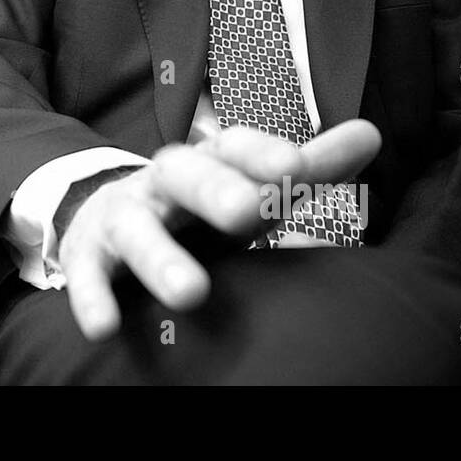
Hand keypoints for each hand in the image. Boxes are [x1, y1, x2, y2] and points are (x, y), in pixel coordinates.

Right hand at [57, 119, 380, 340]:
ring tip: (192, 294)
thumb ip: (310, 166)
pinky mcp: (88, 255)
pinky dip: (92, 298)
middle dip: (215, 190)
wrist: (104, 212)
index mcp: (208, 161)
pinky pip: (88, 275)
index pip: (235, 147)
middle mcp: (164, 182)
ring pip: (137, 231)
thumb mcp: (249, 183)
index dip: (263, 155)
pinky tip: (105, 327)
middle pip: (186, 176)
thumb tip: (372, 134)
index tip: (296, 167)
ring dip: (161, 259)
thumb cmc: (198, 205)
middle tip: (249, 212)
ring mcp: (122, 217)